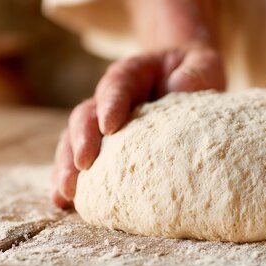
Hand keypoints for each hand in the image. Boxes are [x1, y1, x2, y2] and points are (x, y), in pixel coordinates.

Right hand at [51, 44, 224, 206]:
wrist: (185, 80)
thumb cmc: (193, 73)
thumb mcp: (202, 63)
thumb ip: (195, 72)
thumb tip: (181, 88)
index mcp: (131, 75)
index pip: (116, 86)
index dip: (110, 105)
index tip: (108, 127)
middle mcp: (108, 99)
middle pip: (86, 115)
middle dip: (81, 140)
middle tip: (83, 165)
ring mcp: (101, 123)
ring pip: (73, 140)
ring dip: (66, 165)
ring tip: (65, 192)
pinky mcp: (103, 147)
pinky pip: (79, 161)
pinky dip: (69, 179)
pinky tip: (63, 201)